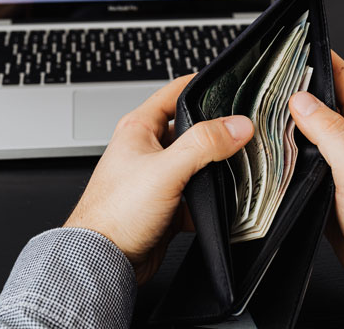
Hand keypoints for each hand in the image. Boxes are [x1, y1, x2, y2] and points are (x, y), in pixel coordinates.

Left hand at [64, 75, 253, 283]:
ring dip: (213, 169)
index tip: (226, 82)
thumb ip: (203, 145)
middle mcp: (146, 150)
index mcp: (139, 129)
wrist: (103, 260)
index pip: (174, 93)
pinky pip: (195, 195)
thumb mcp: (165, 170)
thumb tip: (236, 126)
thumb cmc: (114, 213)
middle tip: (239, 133)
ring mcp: (156, 178)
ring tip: (232, 168)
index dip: (199, 85)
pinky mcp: (165, 204)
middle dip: (215, 133)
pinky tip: (217, 204)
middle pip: (190, 130)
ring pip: (196, 164)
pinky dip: (209, 200)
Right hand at [289, 51, 343, 327]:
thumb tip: (302, 101)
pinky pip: (307, 162)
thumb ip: (332, 133)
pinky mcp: (331, 189)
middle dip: (299, 86)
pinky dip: (290, 154)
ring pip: (312, 133)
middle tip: (272, 75)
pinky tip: (273, 154)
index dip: (325, 58)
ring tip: (264, 109)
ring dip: (291, 120)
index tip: (302, 43)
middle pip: (325, 104)